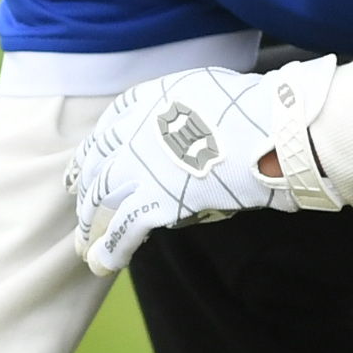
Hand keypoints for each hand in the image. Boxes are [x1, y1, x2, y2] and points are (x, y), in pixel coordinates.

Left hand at [65, 57, 340, 275]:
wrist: (270, 129)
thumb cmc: (252, 107)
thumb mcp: (200, 88)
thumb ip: (176, 108)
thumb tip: (179, 123)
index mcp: (142, 102)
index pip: (104, 133)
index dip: (92, 156)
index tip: (84, 171)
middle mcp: (131, 134)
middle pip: (96, 168)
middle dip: (86, 194)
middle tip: (83, 212)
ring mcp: (140, 169)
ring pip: (100, 202)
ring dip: (91, 227)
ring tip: (88, 247)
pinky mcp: (156, 202)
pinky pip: (123, 231)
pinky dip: (110, 251)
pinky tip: (102, 264)